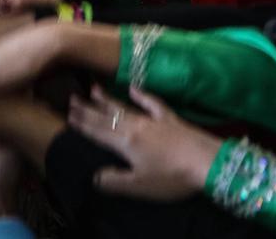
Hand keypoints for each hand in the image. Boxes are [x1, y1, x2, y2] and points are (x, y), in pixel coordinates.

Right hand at [68, 85, 221, 201]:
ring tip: (93, 89)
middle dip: (88, 109)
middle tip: (72, 98)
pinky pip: (152, 103)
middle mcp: (135, 126)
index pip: (97, 131)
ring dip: (107, 99)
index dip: (82, 124)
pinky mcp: (171, 119)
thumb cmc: (172, 177)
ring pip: (124, 107)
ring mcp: (153, 120)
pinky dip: (142, 95)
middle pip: (107, 117)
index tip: (68, 114)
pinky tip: (133, 88)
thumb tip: (94, 176)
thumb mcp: (139, 186)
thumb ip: (114, 180)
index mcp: (125, 142)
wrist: (208, 162)